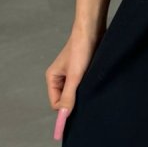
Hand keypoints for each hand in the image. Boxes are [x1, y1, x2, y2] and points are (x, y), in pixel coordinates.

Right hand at [45, 23, 102, 140]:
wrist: (93, 31)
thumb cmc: (81, 50)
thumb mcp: (75, 76)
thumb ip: (69, 95)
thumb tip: (64, 115)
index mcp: (52, 78)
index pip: (56, 103)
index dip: (65, 109)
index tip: (78, 113)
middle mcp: (60, 77)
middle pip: (65, 99)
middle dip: (75, 102)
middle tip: (88, 101)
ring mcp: (71, 74)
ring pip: (75, 93)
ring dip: (83, 94)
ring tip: (92, 88)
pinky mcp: (82, 71)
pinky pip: (83, 86)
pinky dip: (88, 87)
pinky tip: (95, 84)